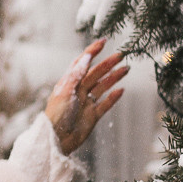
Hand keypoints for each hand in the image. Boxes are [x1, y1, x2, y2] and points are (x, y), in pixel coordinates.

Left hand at [44, 39, 128, 156]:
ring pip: (102, 87)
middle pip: (95, 73)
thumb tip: (86, 56)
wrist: (56, 140)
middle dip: (108, 63)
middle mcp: (78, 91)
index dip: (92, 52)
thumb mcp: (66, 91)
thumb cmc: (56, 115)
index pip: (82, 63)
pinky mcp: (92, 116)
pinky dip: (113, 97)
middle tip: (121, 54)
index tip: (103, 42)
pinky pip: (105, 104)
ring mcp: (86, 103)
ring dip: (114, 77)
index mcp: (69, 83)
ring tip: (126, 69)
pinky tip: (122, 90)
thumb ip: (77, 74)